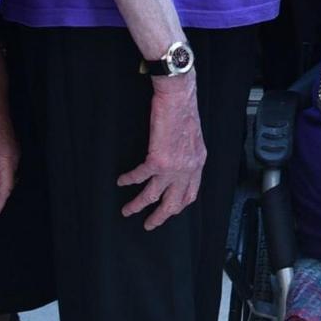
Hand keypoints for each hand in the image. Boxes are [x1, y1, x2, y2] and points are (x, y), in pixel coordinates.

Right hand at [118, 78, 204, 228]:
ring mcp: (173, 167)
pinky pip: (140, 177)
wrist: (179, 96)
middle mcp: (188, 168)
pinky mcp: (158, 160)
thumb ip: (187, 153)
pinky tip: (122, 181)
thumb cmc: (184, 110)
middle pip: (173, 202)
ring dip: (138, 205)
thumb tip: (177, 161)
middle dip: (160, 217)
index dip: (179, 204)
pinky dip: (129, 180)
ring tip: (128, 210)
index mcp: (198, 162)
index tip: (170, 210)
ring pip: (153, 195)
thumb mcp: (193, 136)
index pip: (191, 192)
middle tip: (149, 224)